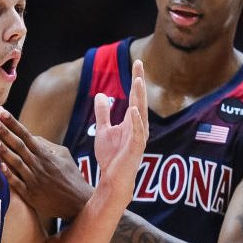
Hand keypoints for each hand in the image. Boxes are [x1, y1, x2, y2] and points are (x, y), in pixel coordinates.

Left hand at [0, 111, 92, 218]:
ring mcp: (34, 180)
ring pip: (16, 163)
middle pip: (19, 146)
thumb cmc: (71, 177)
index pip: (27, 136)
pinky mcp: (31, 195)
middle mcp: (38, 165)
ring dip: (4, 151)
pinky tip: (0, 166)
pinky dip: (8, 175)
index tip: (3, 114)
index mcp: (46, 154)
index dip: (14, 125)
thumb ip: (48, 146)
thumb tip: (33, 137)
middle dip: (5, 133)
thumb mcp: (65, 156)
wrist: (78, 202)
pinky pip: (17, 183)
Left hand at [93, 59, 148, 200]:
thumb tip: (102, 95)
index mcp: (131, 121)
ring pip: (140, 113)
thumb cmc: (111, 157)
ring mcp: (139, 137)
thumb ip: (103, 113)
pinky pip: (138, 132)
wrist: (113, 179)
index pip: (134, 96)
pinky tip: (134, 110)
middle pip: (140, 100)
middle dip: (139, 82)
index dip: (136, 80)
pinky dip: (136, 121)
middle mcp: (138, 126)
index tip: (138, 62)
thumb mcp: (104, 130)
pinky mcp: (136, 148)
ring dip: (139, 97)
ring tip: (138, 81)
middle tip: (139, 64)